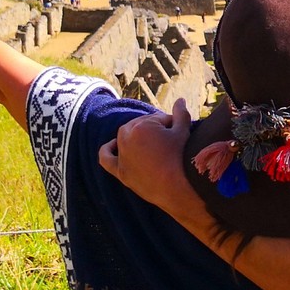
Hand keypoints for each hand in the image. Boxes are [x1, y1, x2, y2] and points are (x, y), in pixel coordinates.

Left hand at [99, 99, 219, 235]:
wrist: (178, 189)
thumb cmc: (181, 158)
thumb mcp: (183, 132)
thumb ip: (180, 114)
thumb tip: (180, 100)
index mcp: (141, 126)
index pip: (158, 119)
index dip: (172, 125)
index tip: (181, 133)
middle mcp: (127, 138)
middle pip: (141, 126)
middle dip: (155, 129)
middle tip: (170, 141)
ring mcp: (122, 155)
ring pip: (125, 138)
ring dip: (136, 137)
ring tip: (153, 143)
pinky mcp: (120, 171)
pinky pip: (106, 158)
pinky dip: (108, 150)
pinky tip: (113, 146)